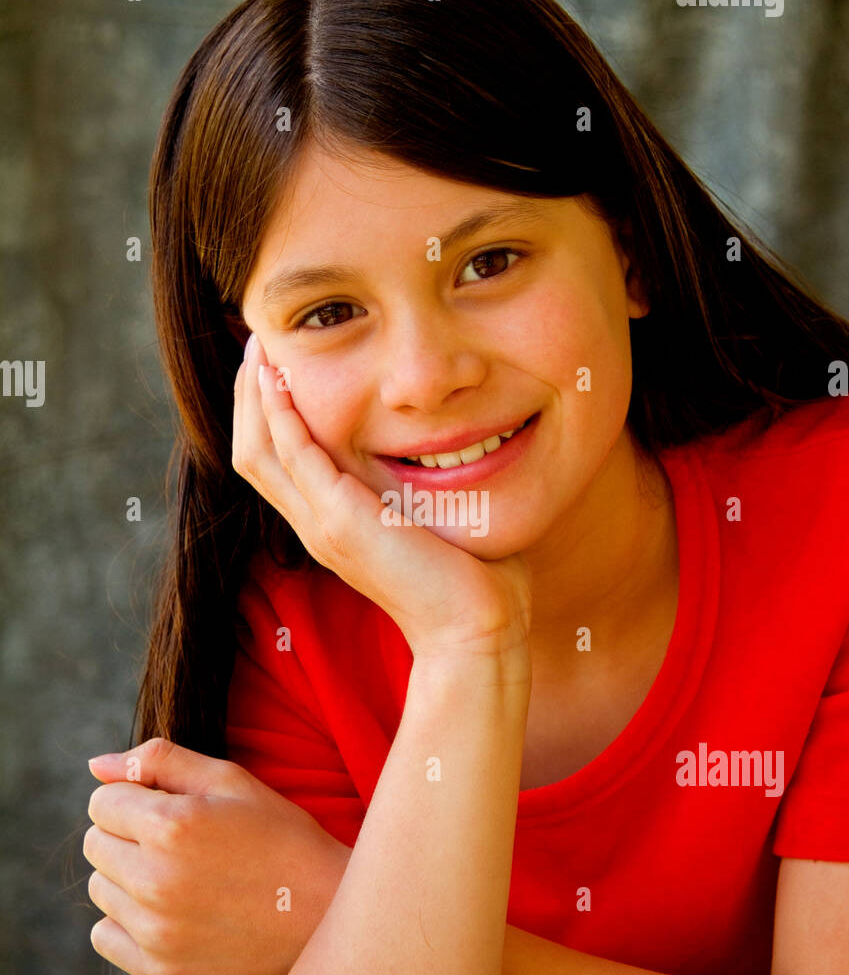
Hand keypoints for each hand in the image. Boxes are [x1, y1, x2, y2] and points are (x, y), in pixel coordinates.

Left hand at [83, 738, 350, 974]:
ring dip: (127, 877)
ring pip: (99, 889)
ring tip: (181, 875)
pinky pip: (104, 936)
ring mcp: (157, 932)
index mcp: (171, 826)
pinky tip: (171, 911)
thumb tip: (96, 766)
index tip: (170, 807)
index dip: (135, 798)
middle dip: (127, 834)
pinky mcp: (162, 969)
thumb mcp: (230, 781)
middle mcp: (155, 881)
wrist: (326, 911)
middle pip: (95, 844)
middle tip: (179, 842)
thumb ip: (160, 761)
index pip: (102, 802)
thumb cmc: (280, 835)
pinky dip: (127, 921)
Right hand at [233, 334, 531, 666]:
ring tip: (257, 349)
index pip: (278, 462)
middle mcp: (316, 526)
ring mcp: (322, 526)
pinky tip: (277, 378)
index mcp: (333, 525)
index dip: (267, 414)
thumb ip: (430, 481)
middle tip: (256, 345)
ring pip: (259, 451)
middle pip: (252, 451)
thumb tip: (462, 442)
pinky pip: (292, 455)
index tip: (276, 367)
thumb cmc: (473, 579)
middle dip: (249, 397)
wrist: (474, 629)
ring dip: (254, 397)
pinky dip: (279, 414)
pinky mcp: (339, 521)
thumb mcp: (438, 516)